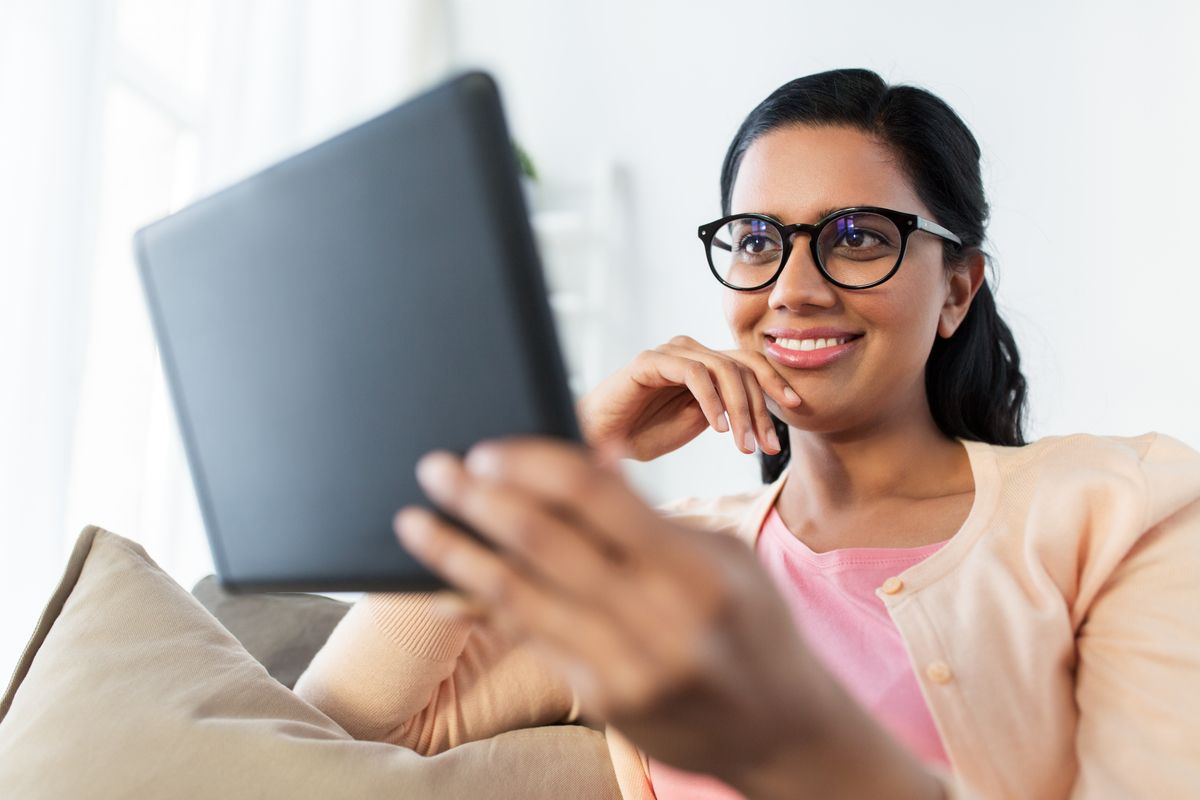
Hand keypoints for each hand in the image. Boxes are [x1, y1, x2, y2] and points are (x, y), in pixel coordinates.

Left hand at [393, 437, 854, 791]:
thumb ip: (652, 515)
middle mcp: (659, 623)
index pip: (594, 498)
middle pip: (545, 544)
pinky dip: (483, 607)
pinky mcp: (603, 702)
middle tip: (437, 469)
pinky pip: (530, 640)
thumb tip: (589, 457)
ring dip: (458, 554)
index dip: (531, 465)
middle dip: (480, 499)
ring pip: (520, 597)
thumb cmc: (754, 628)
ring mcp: (627, 670)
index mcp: (696, 573)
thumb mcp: (725, 557)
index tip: (487, 448)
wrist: (781, 731)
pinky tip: (448, 585)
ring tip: (415, 522)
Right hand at [576, 335, 801, 460]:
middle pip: (742, 367)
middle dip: (761, 407)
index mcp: (703, 363)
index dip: (775, 382)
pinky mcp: (650, 360)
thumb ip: (726, 409)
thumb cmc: (643, 434)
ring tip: (743, 445)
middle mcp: (689, 351)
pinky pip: (693, 373)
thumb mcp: (696, 423)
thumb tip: (762, 409)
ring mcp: (670, 352)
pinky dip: (711, 400)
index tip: (796, 408)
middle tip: (767, 445)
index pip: (749, 363)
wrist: (598, 441)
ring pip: (723, 369)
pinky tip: (718, 427)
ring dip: (740, 410)